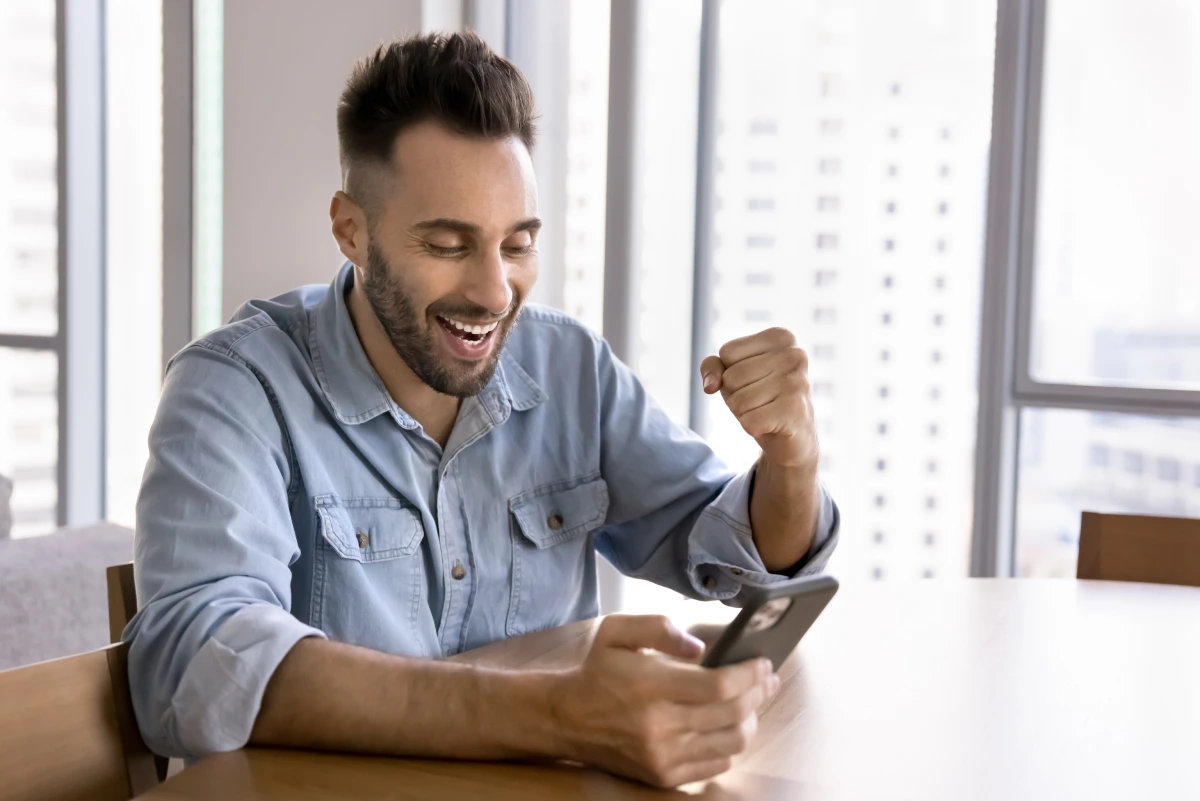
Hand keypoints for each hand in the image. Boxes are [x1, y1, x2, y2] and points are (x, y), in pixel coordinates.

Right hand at [549, 615, 778, 787]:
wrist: (566, 718)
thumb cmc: (598, 670)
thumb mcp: (617, 631)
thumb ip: (659, 627)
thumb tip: (701, 648)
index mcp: (650, 686)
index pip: (719, 686)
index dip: (750, 674)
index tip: (764, 662)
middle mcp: (658, 727)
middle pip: (732, 714)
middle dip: (760, 693)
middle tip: (768, 678)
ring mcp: (662, 756)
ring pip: (732, 743)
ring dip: (751, 719)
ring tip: (752, 701)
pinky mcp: (663, 776)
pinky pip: (716, 764)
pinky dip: (731, 744)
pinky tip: (729, 725)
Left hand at [700, 328, 818, 468]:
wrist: (793, 436)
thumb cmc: (761, 398)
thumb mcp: (732, 375)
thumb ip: (712, 367)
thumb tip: (710, 385)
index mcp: (780, 337)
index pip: (727, 353)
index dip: (730, 373)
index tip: (754, 381)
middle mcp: (794, 355)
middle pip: (731, 377)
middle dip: (736, 395)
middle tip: (760, 401)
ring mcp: (798, 382)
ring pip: (738, 401)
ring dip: (744, 413)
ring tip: (766, 411)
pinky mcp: (796, 411)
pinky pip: (749, 422)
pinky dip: (752, 428)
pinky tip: (771, 425)